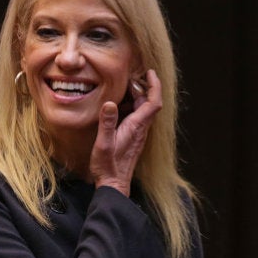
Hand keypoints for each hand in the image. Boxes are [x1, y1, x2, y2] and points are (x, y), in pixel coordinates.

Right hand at [90, 69, 162, 196]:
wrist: (114, 184)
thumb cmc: (108, 166)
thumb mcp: (103, 143)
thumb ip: (107, 123)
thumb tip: (110, 103)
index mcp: (136, 127)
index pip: (153, 102)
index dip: (154, 86)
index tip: (150, 73)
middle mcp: (141, 129)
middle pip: (148, 103)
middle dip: (142, 87)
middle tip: (130, 76)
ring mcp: (138, 134)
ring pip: (143, 110)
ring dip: (136, 97)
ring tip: (123, 87)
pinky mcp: (133, 138)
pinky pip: (137, 117)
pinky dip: (131, 106)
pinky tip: (118, 106)